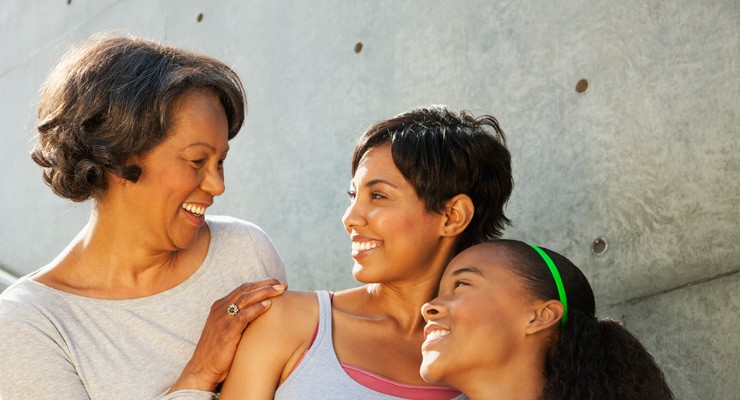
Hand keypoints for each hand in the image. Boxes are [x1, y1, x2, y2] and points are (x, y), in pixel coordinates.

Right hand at [169, 278, 286, 391]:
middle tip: (283, 284)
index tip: (277, 283)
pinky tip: (268, 305)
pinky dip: (256, 309)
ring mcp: (222, 319)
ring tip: (280, 291)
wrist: (202, 369)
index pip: (243, 288)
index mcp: (220, 306)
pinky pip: (243, 316)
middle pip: (246, 289)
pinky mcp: (226, 332)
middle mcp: (220, 309)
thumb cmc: (219, 351)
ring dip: (264, 292)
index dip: (261, 284)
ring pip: (245, 299)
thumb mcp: (227, 329)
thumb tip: (260, 313)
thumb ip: (239, 318)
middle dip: (266, 284)